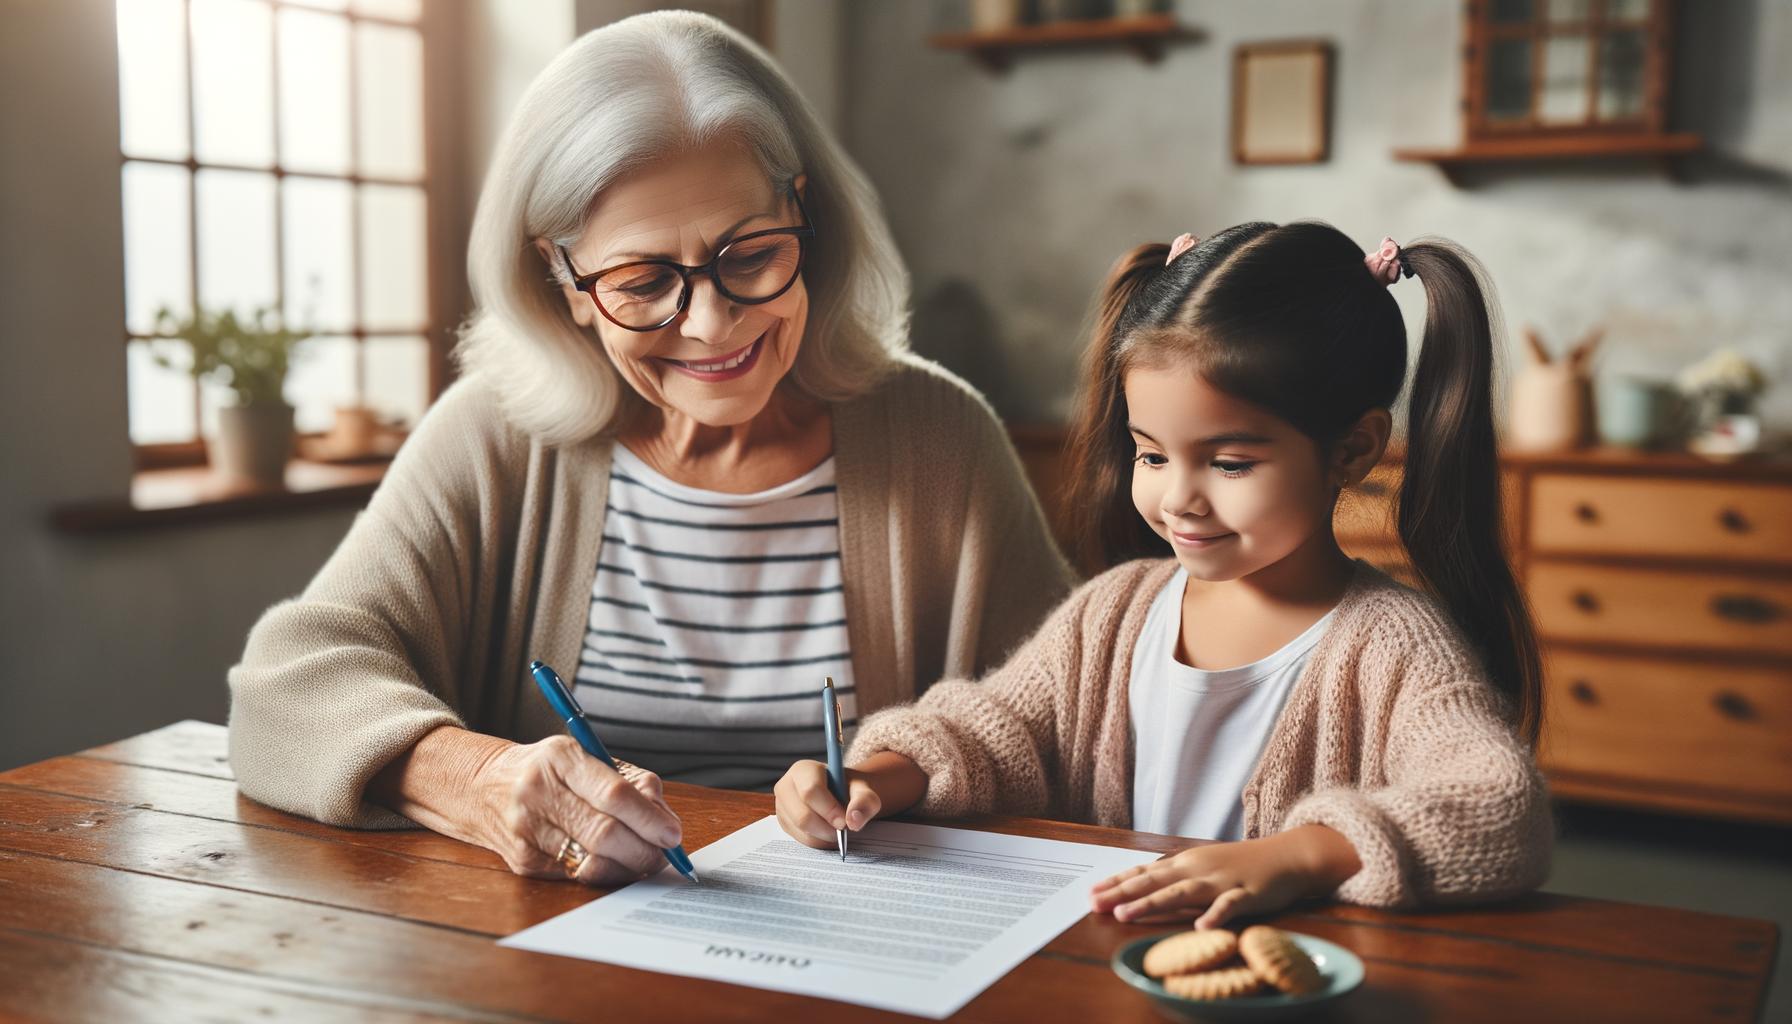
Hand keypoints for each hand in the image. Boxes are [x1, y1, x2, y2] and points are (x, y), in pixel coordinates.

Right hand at [471, 735, 683, 885]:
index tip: (672, 833)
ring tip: (643, 859)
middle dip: (644, 850)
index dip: (649, 819)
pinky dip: (604, 873)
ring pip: (592, 861)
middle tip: (664, 854)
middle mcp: (538, 792)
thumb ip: (630, 783)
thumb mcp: (586, 758)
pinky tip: (614, 863)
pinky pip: (576, 875)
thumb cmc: (550, 771)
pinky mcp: (523, 861)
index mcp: (560, 757)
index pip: (614, 794)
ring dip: (628, 866)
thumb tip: (664, 821)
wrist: (483, 787)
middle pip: (605, 833)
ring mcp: (526, 829)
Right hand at [774, 759, 882, 848]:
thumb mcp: (862, 789)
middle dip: (826, 828)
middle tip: (843, 830)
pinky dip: (818, 841)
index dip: (828, 810)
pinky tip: (828, 831)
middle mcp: (786, 786)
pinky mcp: (783, 823)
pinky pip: (800, 840)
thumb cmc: (849, 789)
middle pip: (802, 816)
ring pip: (801, 831)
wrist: (840, 795)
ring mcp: (781, 806)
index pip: (810, 791)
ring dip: (824, 837)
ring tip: (837, 828)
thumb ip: (864, 801)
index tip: (844, 822)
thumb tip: (853, 820)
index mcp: (803, 770)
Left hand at [1089, 826, 1360, 928]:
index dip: (1117, 883)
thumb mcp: (1203, 867)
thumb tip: (1142, 889)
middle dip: (1121, 893)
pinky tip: (1200, 926)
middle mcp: (1198, 869)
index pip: (1144, 872)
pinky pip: (1229, 906)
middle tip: (1094, 904)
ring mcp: (1221, 881)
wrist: (1286, 856)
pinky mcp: (1247, 894)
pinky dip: (1214, 915)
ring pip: (1181, 893)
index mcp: (1185, 863)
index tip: (1090, 894)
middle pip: (1154, 881)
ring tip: (1126, 914)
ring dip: (1151, 903)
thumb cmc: (1240, 865)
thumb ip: (1175, 879)